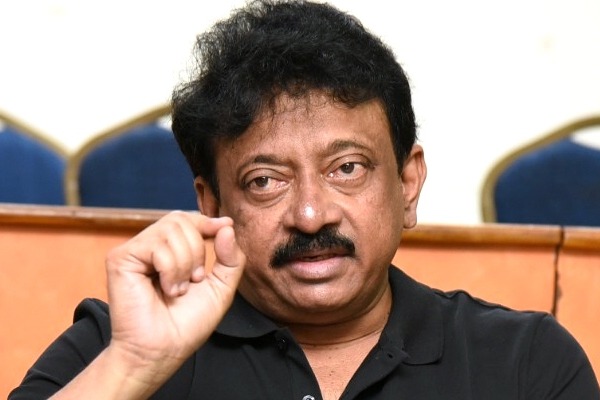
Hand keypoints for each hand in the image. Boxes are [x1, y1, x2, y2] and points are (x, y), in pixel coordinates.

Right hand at [104, 211, 245, 388]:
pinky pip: (157, 246)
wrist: (163, 351)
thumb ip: (230, 258)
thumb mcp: (221, 288)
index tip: (226, 226)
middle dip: (198, 249)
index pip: (187, 220)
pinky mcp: (120, 258)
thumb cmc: (187, 324)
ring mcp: (134, 251)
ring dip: (185, 263)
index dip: (207, 221)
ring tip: (178, 289)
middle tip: (195, 279)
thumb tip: (227, 226)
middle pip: (181, 219)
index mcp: (170, 251)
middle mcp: (150, 247)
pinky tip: (167, 290)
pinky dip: (171, 269)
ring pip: (171, 230)